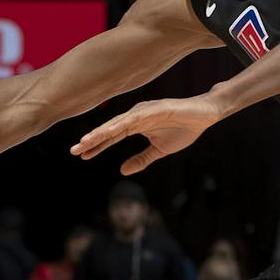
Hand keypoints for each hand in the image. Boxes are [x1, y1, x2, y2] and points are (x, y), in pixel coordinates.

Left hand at [71, 94, 223, 170]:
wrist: (206, 114)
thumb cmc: (184, 129)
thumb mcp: (159, 151)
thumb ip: (141, 160)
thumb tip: (122, 171)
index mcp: (135, 125)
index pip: (111, 137)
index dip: (96, 146)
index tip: (81, 155)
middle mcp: (136, 116)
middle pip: (109, 129)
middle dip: (91, 139)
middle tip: (73, 150)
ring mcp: (144, 111)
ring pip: (118, 123)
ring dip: (101, 132)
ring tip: (85, 141)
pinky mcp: (155, 108)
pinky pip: (135, 118)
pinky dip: (121, 124)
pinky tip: (109, 131)